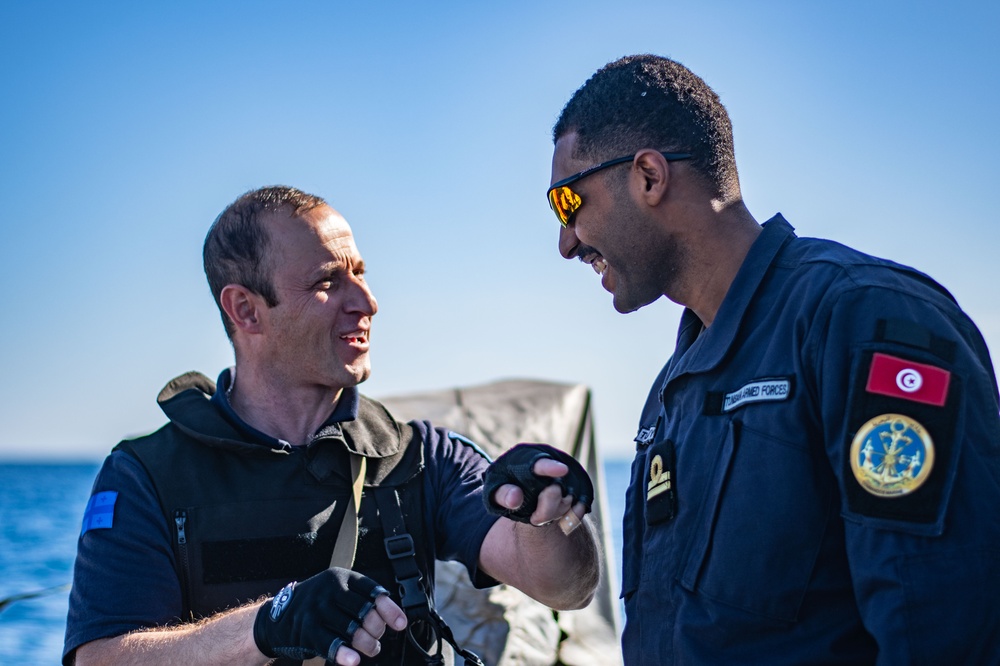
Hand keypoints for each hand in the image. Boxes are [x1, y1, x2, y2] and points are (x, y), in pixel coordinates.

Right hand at [253, 567, 406, 665]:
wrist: (277, 617)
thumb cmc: (317, 605)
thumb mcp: (337, 591)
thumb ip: (361, 598)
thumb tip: (392, 617)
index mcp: (341, 577)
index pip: (371, 590)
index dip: (389, 608)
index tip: (400, 623)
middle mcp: (329, 590)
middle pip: (364, 610)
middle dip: (377, 628)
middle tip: (378, 637)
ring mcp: (317, 609)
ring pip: (351, 628)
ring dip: (367, 643)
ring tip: (371, 649)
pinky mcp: (307, 630)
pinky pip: (331, 643)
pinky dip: (345, 653)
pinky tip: (354, 660)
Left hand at [494, 458, 586, 526]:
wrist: (518, 489)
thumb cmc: (504, 487)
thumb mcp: (495, 490)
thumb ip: (502, 494)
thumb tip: (516, 498)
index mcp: (529, 459)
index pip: (541, 464)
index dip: (551, 467)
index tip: (562, 470)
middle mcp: (550, 466)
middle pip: (556, 489)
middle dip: (546, 509)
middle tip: (535, 520)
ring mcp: (565, 478)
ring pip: (568, 500)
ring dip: (554, 514)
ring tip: (538, 517)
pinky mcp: (575, 490)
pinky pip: (579, 506)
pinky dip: (571, 517)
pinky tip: (560, 521)